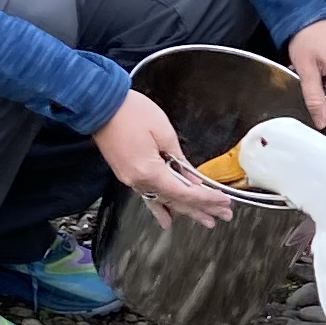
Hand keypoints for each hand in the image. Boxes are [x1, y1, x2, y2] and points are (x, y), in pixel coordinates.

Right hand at [91, 88, 231, 226]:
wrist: (101, 105)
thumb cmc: (129, 112)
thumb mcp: (164, 133)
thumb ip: (180, 160)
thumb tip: (192, 179)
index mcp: (149, 172)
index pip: (185, 194)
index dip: (207, 199)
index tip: (224, 202)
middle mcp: (139, 181)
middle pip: (176, 201)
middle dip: (202, 209)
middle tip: (223, 215)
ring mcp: (131, 179)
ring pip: (164, 200)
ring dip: (186, 210)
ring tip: (205, 219)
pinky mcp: (127, 174)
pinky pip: (149, 195)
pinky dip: (161, 207)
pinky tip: (167, 219)